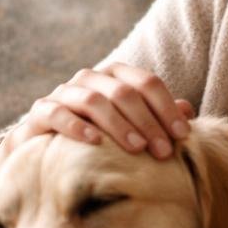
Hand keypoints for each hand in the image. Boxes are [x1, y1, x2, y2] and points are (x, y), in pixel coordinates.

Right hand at [1, 62, 195, 165]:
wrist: (45, 150)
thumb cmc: (98, 138)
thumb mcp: (130, 127)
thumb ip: (156, 118)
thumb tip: (187, 110)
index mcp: (115, 76)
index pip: (147, 82)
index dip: (167, 107)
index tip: (183, 136)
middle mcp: (89, 78)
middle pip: (124, 92)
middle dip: (147, 122)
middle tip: (163, 152)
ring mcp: (63, 93)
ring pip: (94, 100)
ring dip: (118, 124)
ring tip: (136, 148)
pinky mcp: (41, 112)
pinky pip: (58, 114)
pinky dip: (77, 127)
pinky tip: (95, 142)